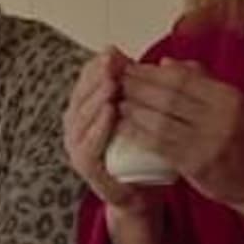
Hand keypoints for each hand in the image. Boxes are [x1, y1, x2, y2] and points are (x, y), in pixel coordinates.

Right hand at [63, 48, 162, 217]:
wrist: (143, 191)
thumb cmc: (145, 151)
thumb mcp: (149, 115)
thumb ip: (153, 90)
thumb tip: (166, 60)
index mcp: (87, 108)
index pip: (86, 81)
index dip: (97, 65)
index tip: (114, 52)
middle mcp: (76, 125)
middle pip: (80, 95)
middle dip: (95, 77)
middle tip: (111, 64)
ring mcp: (77, 146)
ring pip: (80, 117)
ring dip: (95, 99)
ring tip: (111, 84)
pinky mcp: (85, 167)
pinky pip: (87, 146)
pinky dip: (97, 129)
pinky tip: (110, 114)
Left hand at [118, 58, 243, 219]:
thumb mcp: (233, 103)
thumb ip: (202, 80)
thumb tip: (166, 63)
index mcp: (228, 97)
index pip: (182, 78)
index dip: (151, 72)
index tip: (131, 67)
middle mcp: (220, 117)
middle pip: (168, 96)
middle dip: (138, 86)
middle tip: (116, 81)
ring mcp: (208, 142)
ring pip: (161, 120)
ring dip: (134, 109)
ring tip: (118, 101)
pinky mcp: (196, 164)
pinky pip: (159, 145)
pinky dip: (139, 134)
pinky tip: (125, 127)